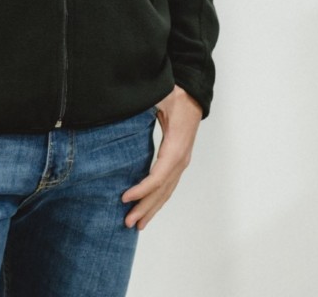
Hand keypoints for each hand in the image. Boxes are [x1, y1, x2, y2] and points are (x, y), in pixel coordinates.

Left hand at [122, 85, 201, 229]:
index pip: (158, 177)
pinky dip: (158, 199)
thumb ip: (146, 105)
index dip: (142, 190)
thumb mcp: (160, 97)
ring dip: (152, 208)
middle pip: (162, 190)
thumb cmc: (176, 94)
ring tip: (138, 223)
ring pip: (167, 191)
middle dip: (145, 208)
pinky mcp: (178, 160)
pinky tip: (149, 207)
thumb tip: (126, 103)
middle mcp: (181, 159)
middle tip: (128, 223)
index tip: (124, 198)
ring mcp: (182, 161)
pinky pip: (168, 184)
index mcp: (175, 147)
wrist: (193, 93)